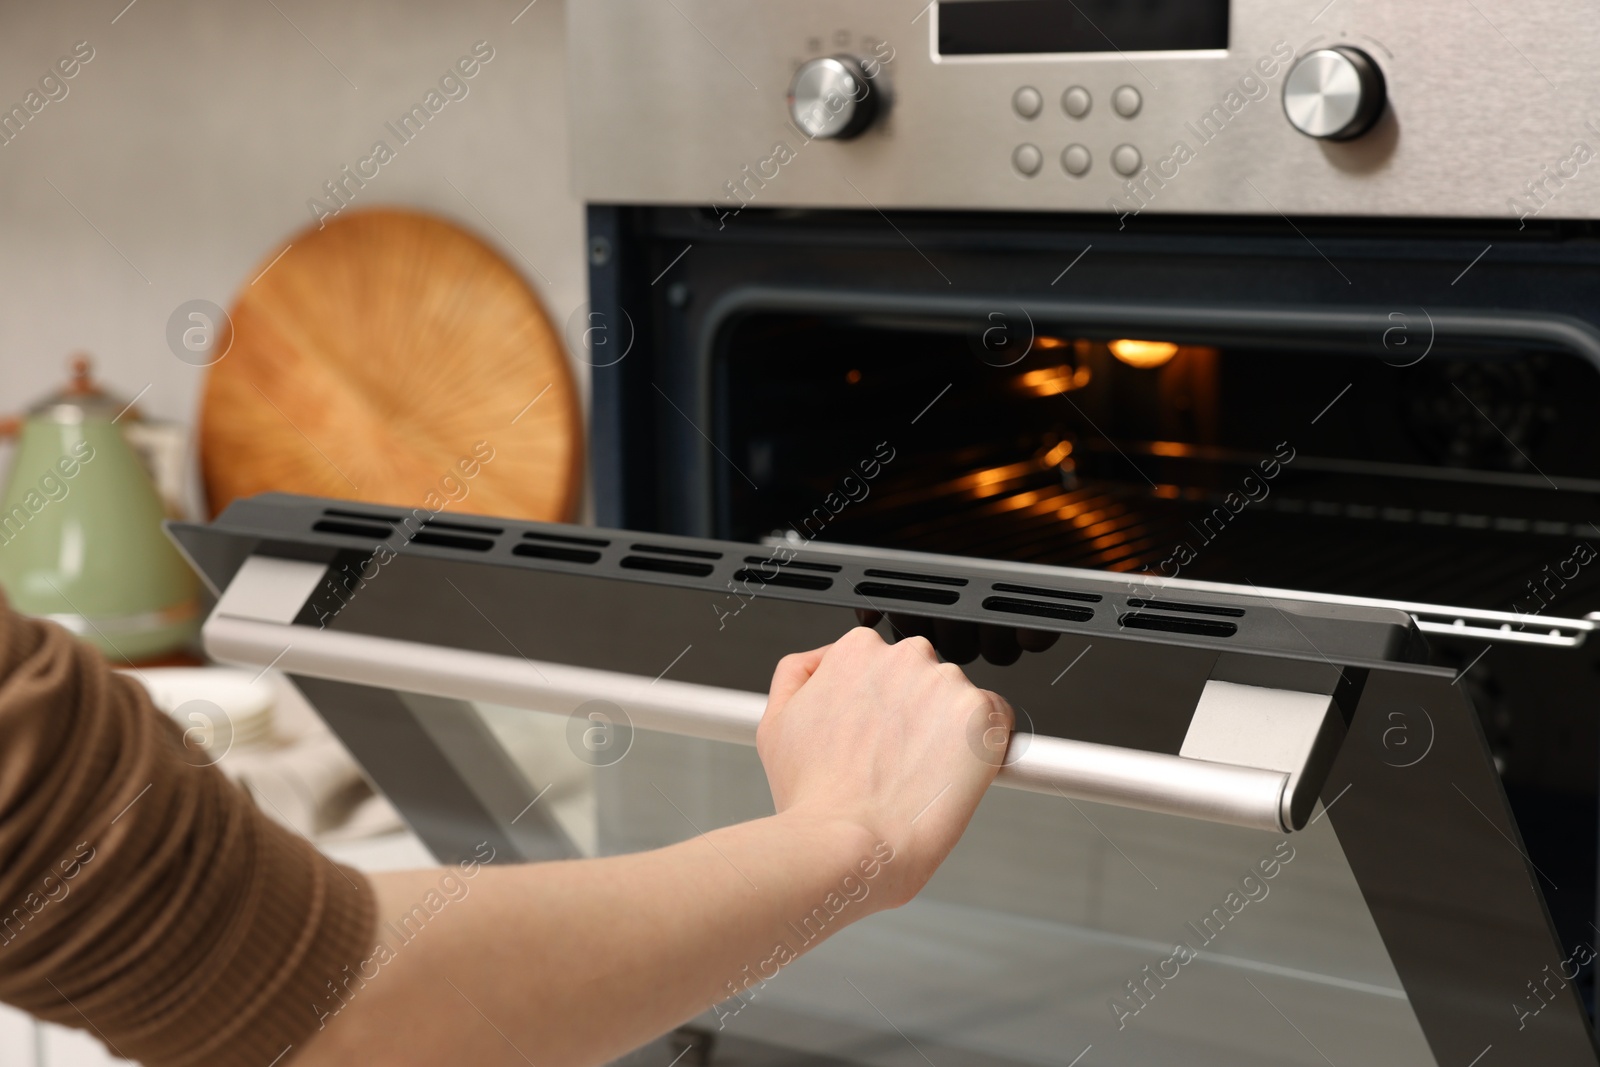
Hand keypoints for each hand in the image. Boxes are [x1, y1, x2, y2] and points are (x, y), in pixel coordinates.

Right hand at [755, 626, 1013, 909]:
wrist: (848, 843)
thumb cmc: (814, 798)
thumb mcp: (778, 722)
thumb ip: (799, 675)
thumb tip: (821, 662)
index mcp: (857, 649)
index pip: (887, 663)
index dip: (886, 704)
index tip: (882, 734)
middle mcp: (905, 655)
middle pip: (926, 678)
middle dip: (918, 713)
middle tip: (898, 759)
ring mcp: (946, 683)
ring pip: (960, 701)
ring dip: (949, 732)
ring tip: (921, 776)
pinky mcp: (980, 716)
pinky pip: (998, 723)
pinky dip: (984, 749)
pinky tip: (952, 777)